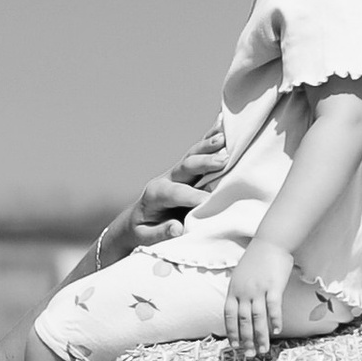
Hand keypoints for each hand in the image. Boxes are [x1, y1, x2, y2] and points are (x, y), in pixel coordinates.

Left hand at [127, 121, 228, 248]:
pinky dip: (211, 137)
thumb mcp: (145, 237)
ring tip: (225, 136)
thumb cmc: (142, 232)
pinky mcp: (186, 170)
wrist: (136, 221)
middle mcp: (167, 178)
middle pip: (186, 166)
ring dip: (209, 145)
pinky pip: (199, 150)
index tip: (210, 200)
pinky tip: (223, 123)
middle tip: (224, 159)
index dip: (193, 196)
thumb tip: (178, 228)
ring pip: (194, 154)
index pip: (176, 193)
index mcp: (155, 195)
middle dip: (205, 162)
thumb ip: (160, 233)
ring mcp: (177, 172)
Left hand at [225, 236, 296, 360]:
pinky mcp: (274, 286)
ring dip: (260, 336)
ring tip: (263, 350)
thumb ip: (239, 292)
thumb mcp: (240, 275)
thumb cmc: (256, 258)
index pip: (229, 315)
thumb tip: (240, 308)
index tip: (234, 345)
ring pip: (258, 318)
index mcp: (234, 289)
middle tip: (249, 355)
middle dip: (246, 340)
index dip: (231, 332)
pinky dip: (275, 320)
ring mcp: (259, 289)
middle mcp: (244, 291)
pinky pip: (274, 307)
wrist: (270, 241)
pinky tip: (277, 331)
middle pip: (244, 321)